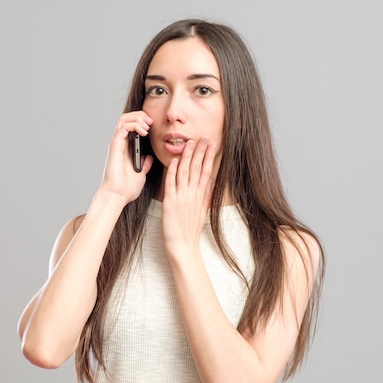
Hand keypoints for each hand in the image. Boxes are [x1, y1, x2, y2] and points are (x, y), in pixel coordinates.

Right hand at [99, 111, 153, 203]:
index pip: (132, 126)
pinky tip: (143, 132)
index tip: (154, 126)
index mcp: (127, 148)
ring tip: (147, 126)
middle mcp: (120, 143)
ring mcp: (117, 143)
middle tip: (151, 123)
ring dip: (137, 118)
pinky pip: (123, 127)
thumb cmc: (127, 188)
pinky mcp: (115, 145)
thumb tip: (149, 157)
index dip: (143, 121)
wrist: (118, 196)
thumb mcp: (141, 174)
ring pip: (124, 119)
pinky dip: (134, 125)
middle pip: (128, 118)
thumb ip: (145, 165)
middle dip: (141, 116)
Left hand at [161, 138, 216, 255]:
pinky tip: (175, 160)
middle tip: (203, 137)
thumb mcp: (203, 210)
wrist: (183, 245)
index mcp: (201, 195)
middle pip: (197, 167)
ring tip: (189, 143)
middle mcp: (193, 193)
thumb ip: (206, 193)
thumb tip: (210, 179)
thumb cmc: (191, 229)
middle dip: (200, 151)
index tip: (212, 144)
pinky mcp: (170, 201)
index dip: (209, 156)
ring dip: (187, 156)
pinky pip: (171, 183)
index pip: (207, 170)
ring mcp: (182, 197)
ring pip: (185, 172)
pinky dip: (173, 171)